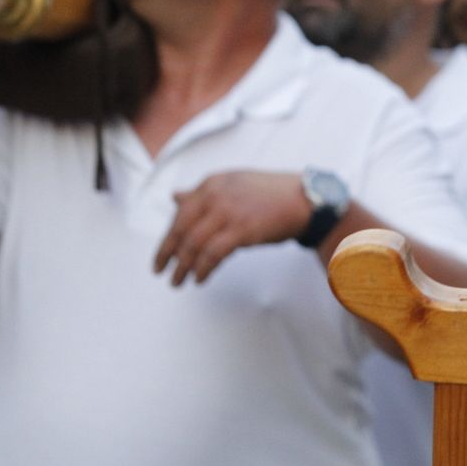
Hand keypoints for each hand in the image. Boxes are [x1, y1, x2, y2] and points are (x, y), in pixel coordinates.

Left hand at [154, 170, 307, 285]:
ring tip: (178, 281)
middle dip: (167, 255)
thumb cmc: (270, 195)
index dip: (167, 238)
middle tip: (161, 271)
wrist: (304, 201)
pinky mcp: (242, 230)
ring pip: (194, 245)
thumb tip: (175, 198)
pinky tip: (200, 278)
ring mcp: (228, 212)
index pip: (180, 214)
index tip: (162, 255)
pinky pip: (212, 254)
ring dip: (183, 267)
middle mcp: (215, 195)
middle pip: (181, 230)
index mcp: (211, 184)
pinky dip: (203, 269)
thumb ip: (202, 194)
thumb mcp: (232, 185)